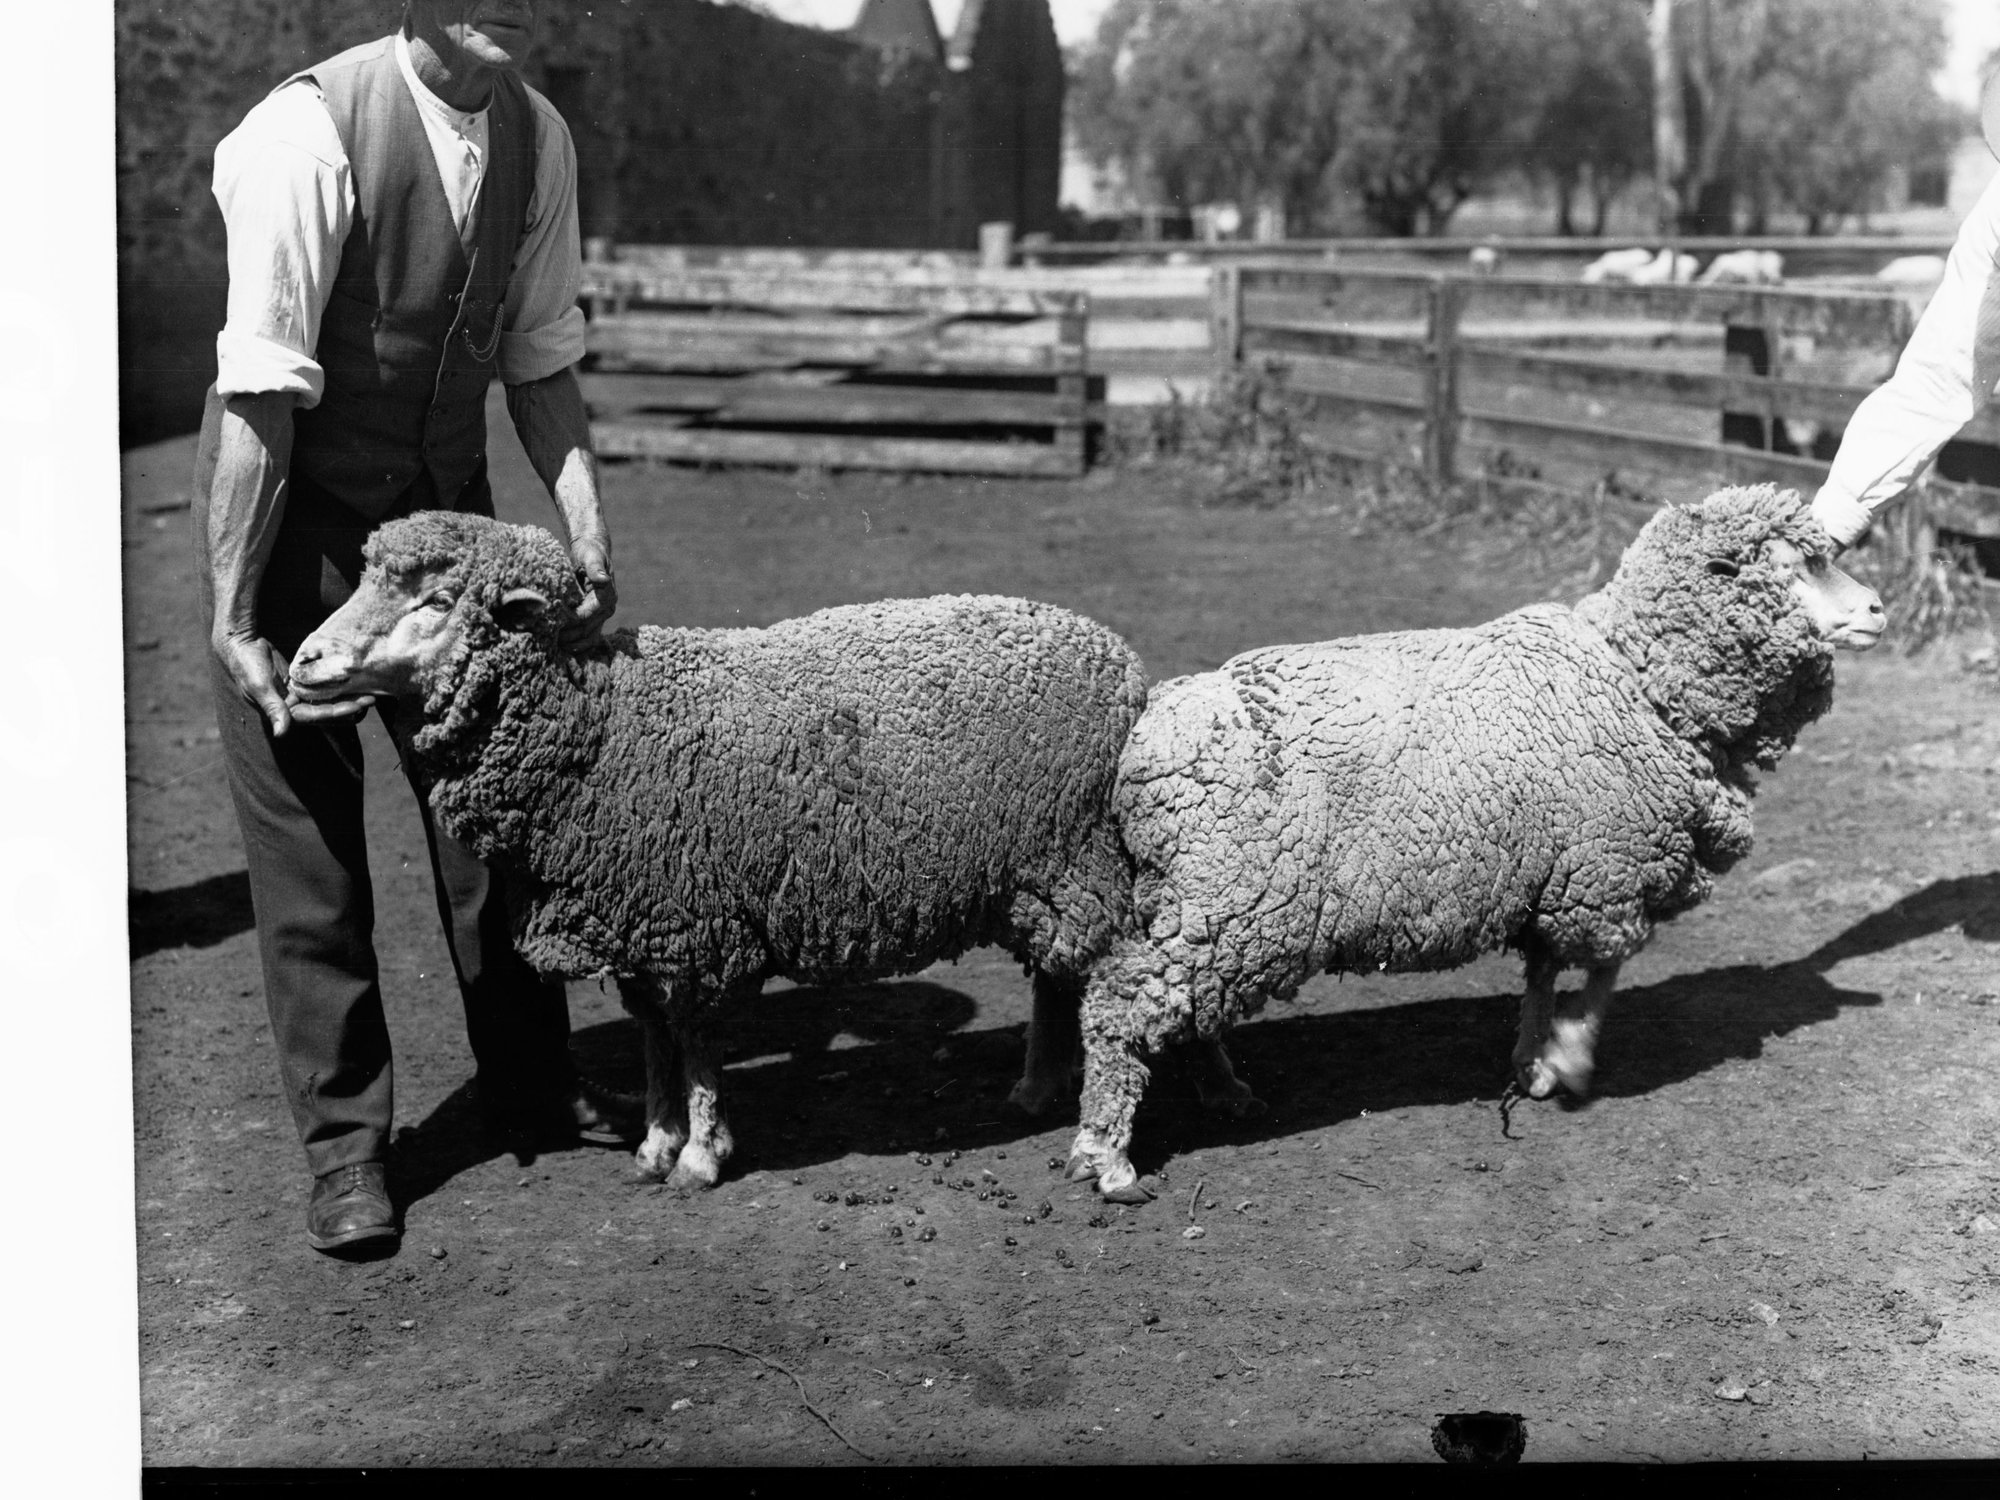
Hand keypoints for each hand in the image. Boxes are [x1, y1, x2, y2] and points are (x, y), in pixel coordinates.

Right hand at [215, 632, 371, 735]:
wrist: (239, 643)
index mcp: (283, 712)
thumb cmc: (246, 664)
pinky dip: (337, 686)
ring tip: (371, 691)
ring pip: (328, 700)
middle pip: (327, 712)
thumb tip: (282, 733)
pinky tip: (354, 680)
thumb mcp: (259, 685)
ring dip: (347, 697)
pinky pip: (323, 687)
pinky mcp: (301, 682)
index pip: (317, 716)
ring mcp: (297, 695)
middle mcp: (292, 707)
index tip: (360, 705)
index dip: (339, 711)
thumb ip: (273, 708)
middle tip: (373, 698)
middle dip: (350, 707)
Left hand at [563, 532, 617, 650]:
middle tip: (547, 638)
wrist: (592, 551)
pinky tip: (563, 648)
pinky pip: (589, 637)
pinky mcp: (594, 618)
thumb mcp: (591, 555)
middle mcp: (607, 608)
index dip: (570, 620)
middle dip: (568, 635)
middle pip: (587, 629)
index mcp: (607, 596)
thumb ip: (595, 567)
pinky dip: (577, 645)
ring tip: (553, 647)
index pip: (587, 615)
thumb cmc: (589, 552)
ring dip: (572, 644)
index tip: (552, 620)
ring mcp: (601, 615)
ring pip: (589, 637)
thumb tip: (603, 579)